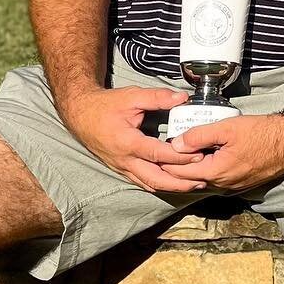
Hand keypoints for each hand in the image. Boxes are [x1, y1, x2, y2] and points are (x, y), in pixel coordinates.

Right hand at [63, 86, 201, 194]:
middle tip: (202, 179)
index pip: (158, 154)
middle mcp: (125, 160)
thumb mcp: (131, 96)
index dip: (180, 157)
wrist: (81, 115)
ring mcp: (122, 167)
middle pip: (155, 179)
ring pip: (149, 184)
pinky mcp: (122, 169)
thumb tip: (182, 98)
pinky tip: (174, 183)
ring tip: (194, 184)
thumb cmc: (105, 106)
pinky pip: (142, 182)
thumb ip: (157, 97)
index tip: (199, 155)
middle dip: (180, 182)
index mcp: (128, 143)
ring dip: (172, 187)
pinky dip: (160, 184)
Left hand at [167, 112, 283, 194]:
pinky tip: (207, 157)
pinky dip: (207, 170)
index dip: (166, 161)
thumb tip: (176, 143)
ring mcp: (233, 186)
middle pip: (189, 180)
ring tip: (185, 152)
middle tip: (167, 151)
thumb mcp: (227, 127)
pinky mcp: (241, 183)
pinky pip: (217, 180)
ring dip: (192, 169)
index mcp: (216, 172)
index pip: (180, 173)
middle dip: (176, 167)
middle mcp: (223, 184)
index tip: (159, 149)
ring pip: (203, 180)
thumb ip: (199, 135)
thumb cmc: (262, 132)